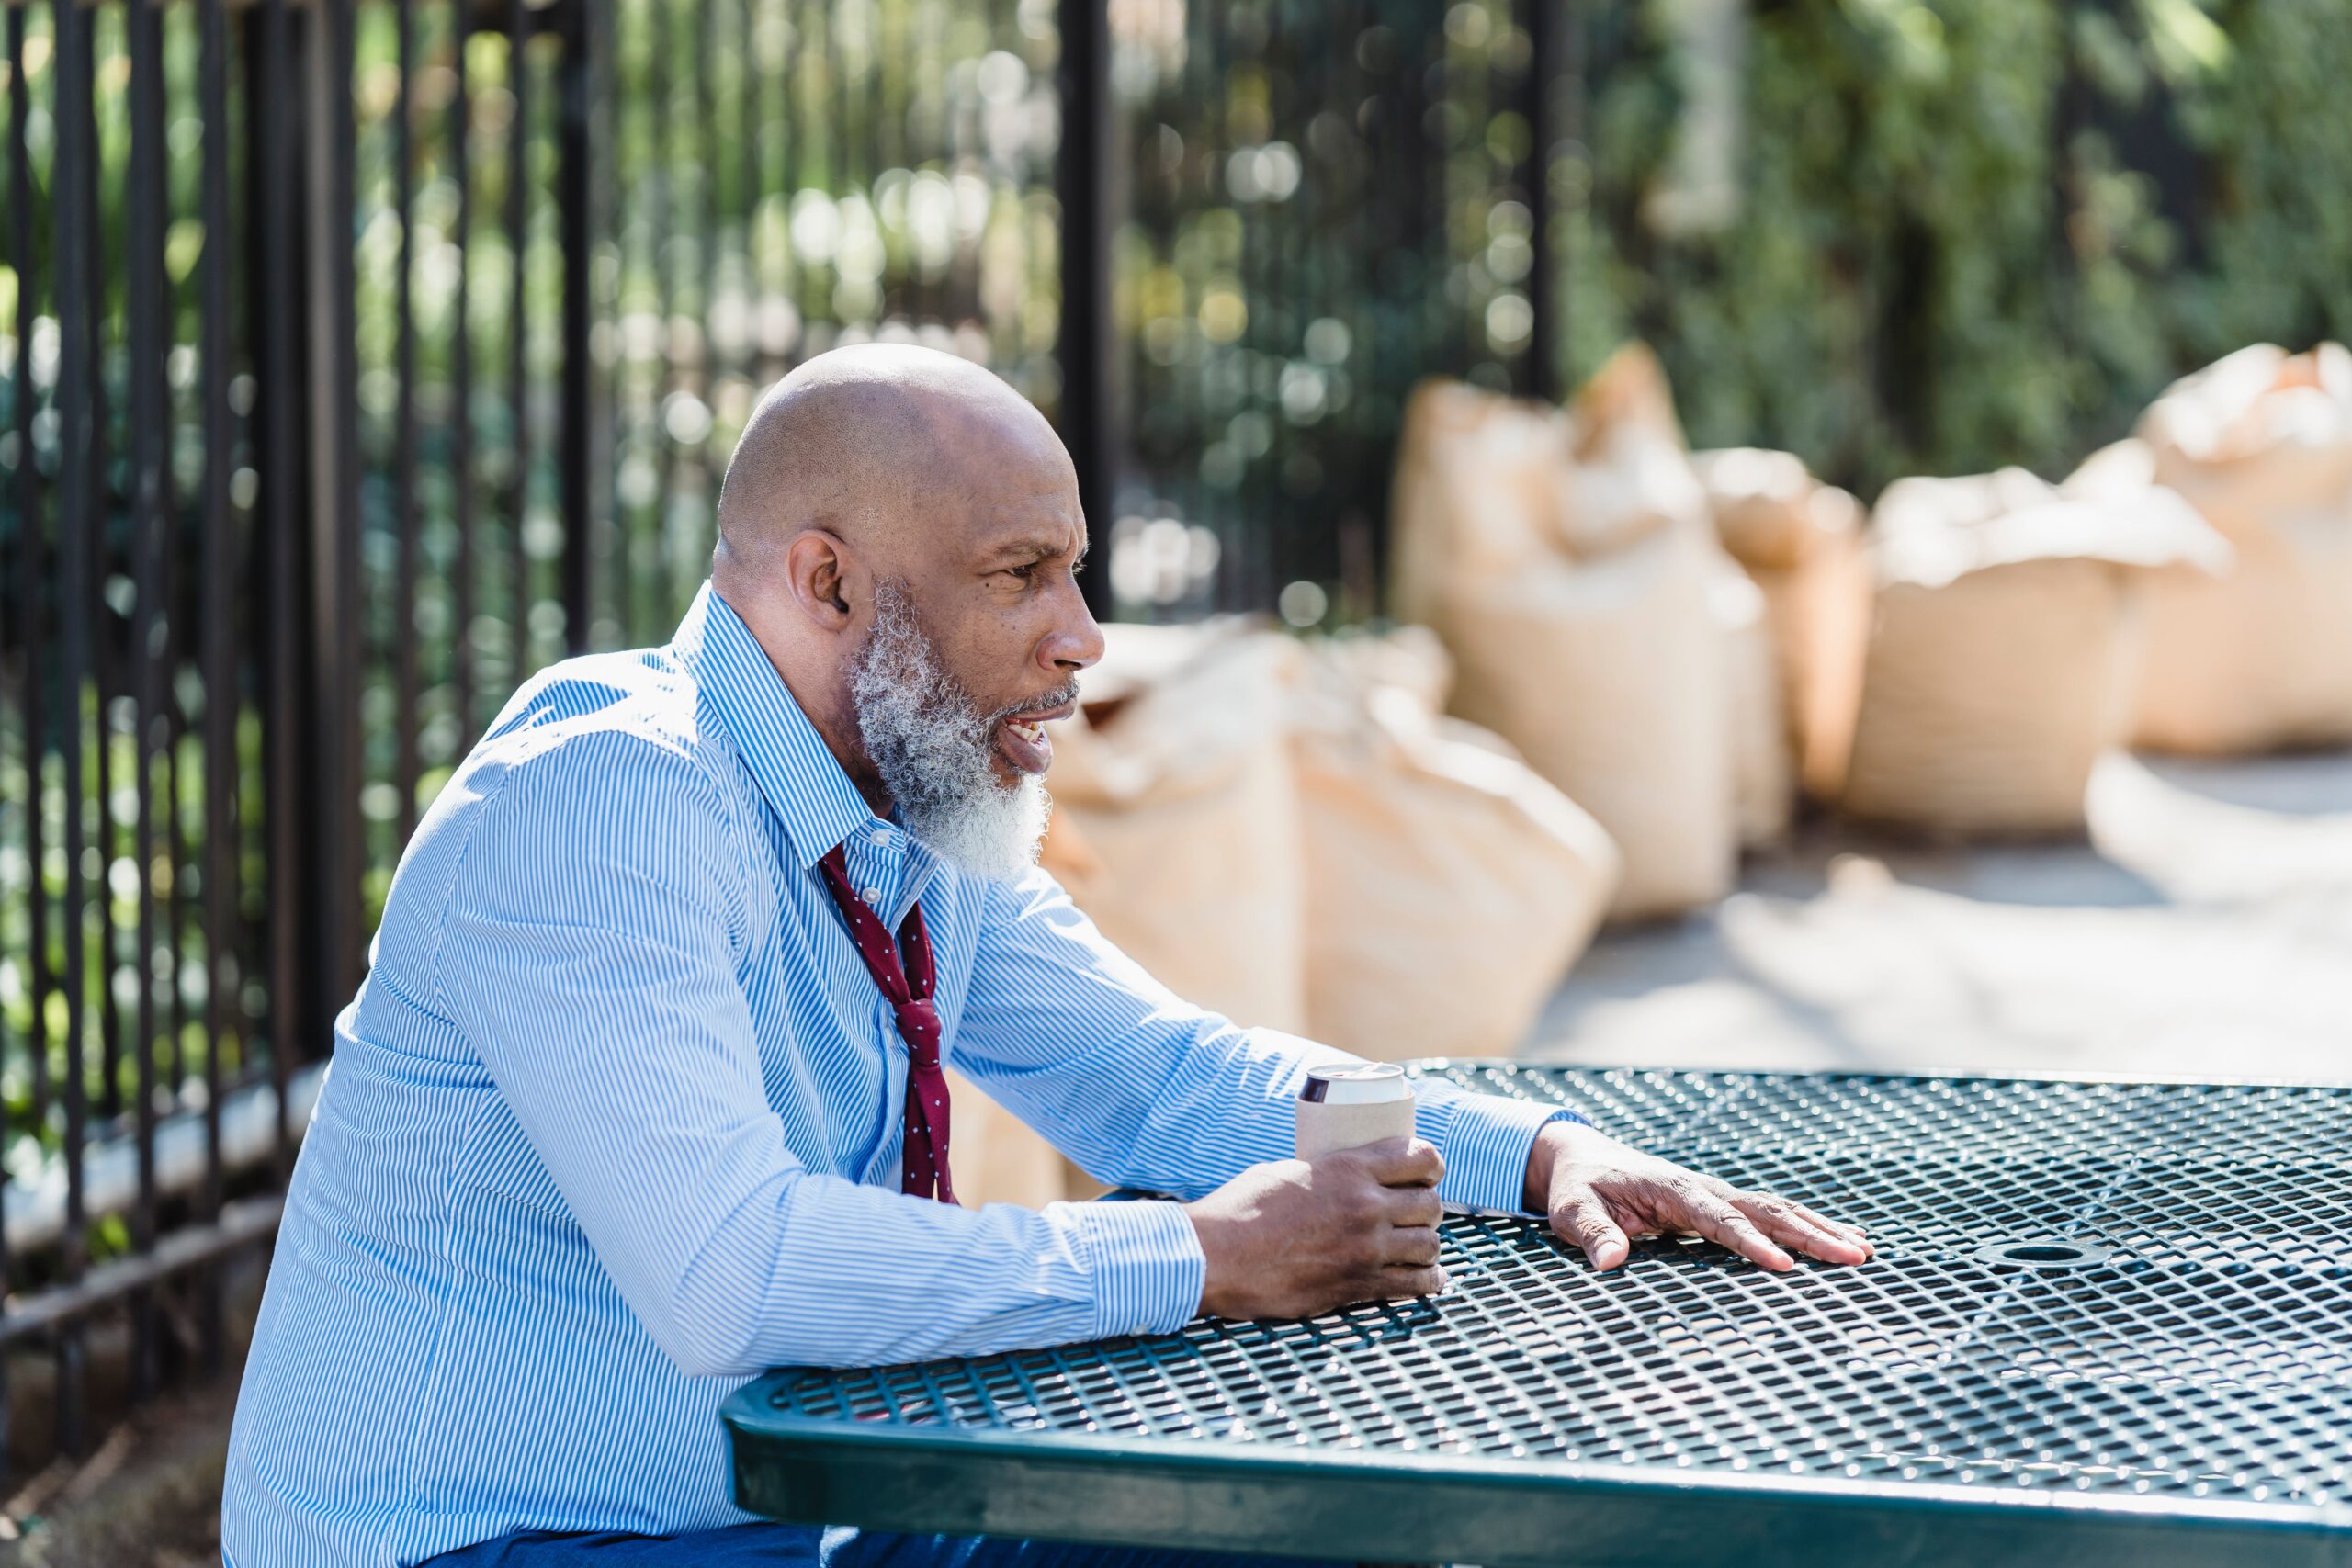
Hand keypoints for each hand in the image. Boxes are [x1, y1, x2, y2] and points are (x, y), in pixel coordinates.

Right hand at [1184, 1138, 1446, 1318]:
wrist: (1219, 1256)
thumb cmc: (1241, 1209)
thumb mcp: (1289, 1171)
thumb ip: (1326, 1174)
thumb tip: (1340, 1178)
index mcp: (1349, 1168)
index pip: (1420, 1158)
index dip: (1432, 1165)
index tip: (1428, 1173)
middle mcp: (1366, 1205)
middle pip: (1429, 1204)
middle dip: (1427, 1208)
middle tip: (1415, 1214)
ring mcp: (1366, 1247)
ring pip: (1429, 1244)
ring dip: (1426, 1244)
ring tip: (1415, 1246)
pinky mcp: (1358, 1284)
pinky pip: (1415, 1284)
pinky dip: (1428, 1280)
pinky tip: (1428, 1278)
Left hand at [1524, 1120, 1872, 1272]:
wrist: (1583, 1159)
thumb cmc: (1578, 1189)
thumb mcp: (1573, 1211)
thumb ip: (1592, 1234)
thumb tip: (1609, 1263)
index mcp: (1671, 1189)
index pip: (1718, 1219)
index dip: (1750, 1243)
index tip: (1783, 1266)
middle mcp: (1703, 1189)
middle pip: (1765, 1211)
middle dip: (1809, 1234)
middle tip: (1854, 1256)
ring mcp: (1716, 1195)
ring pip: (1776, 1210)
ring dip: (1818, 1228)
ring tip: (1863, 1251)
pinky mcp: (1721, 1205)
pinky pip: (1770, 1215)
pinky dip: (1807, 1226)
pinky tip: (1840, 1241)